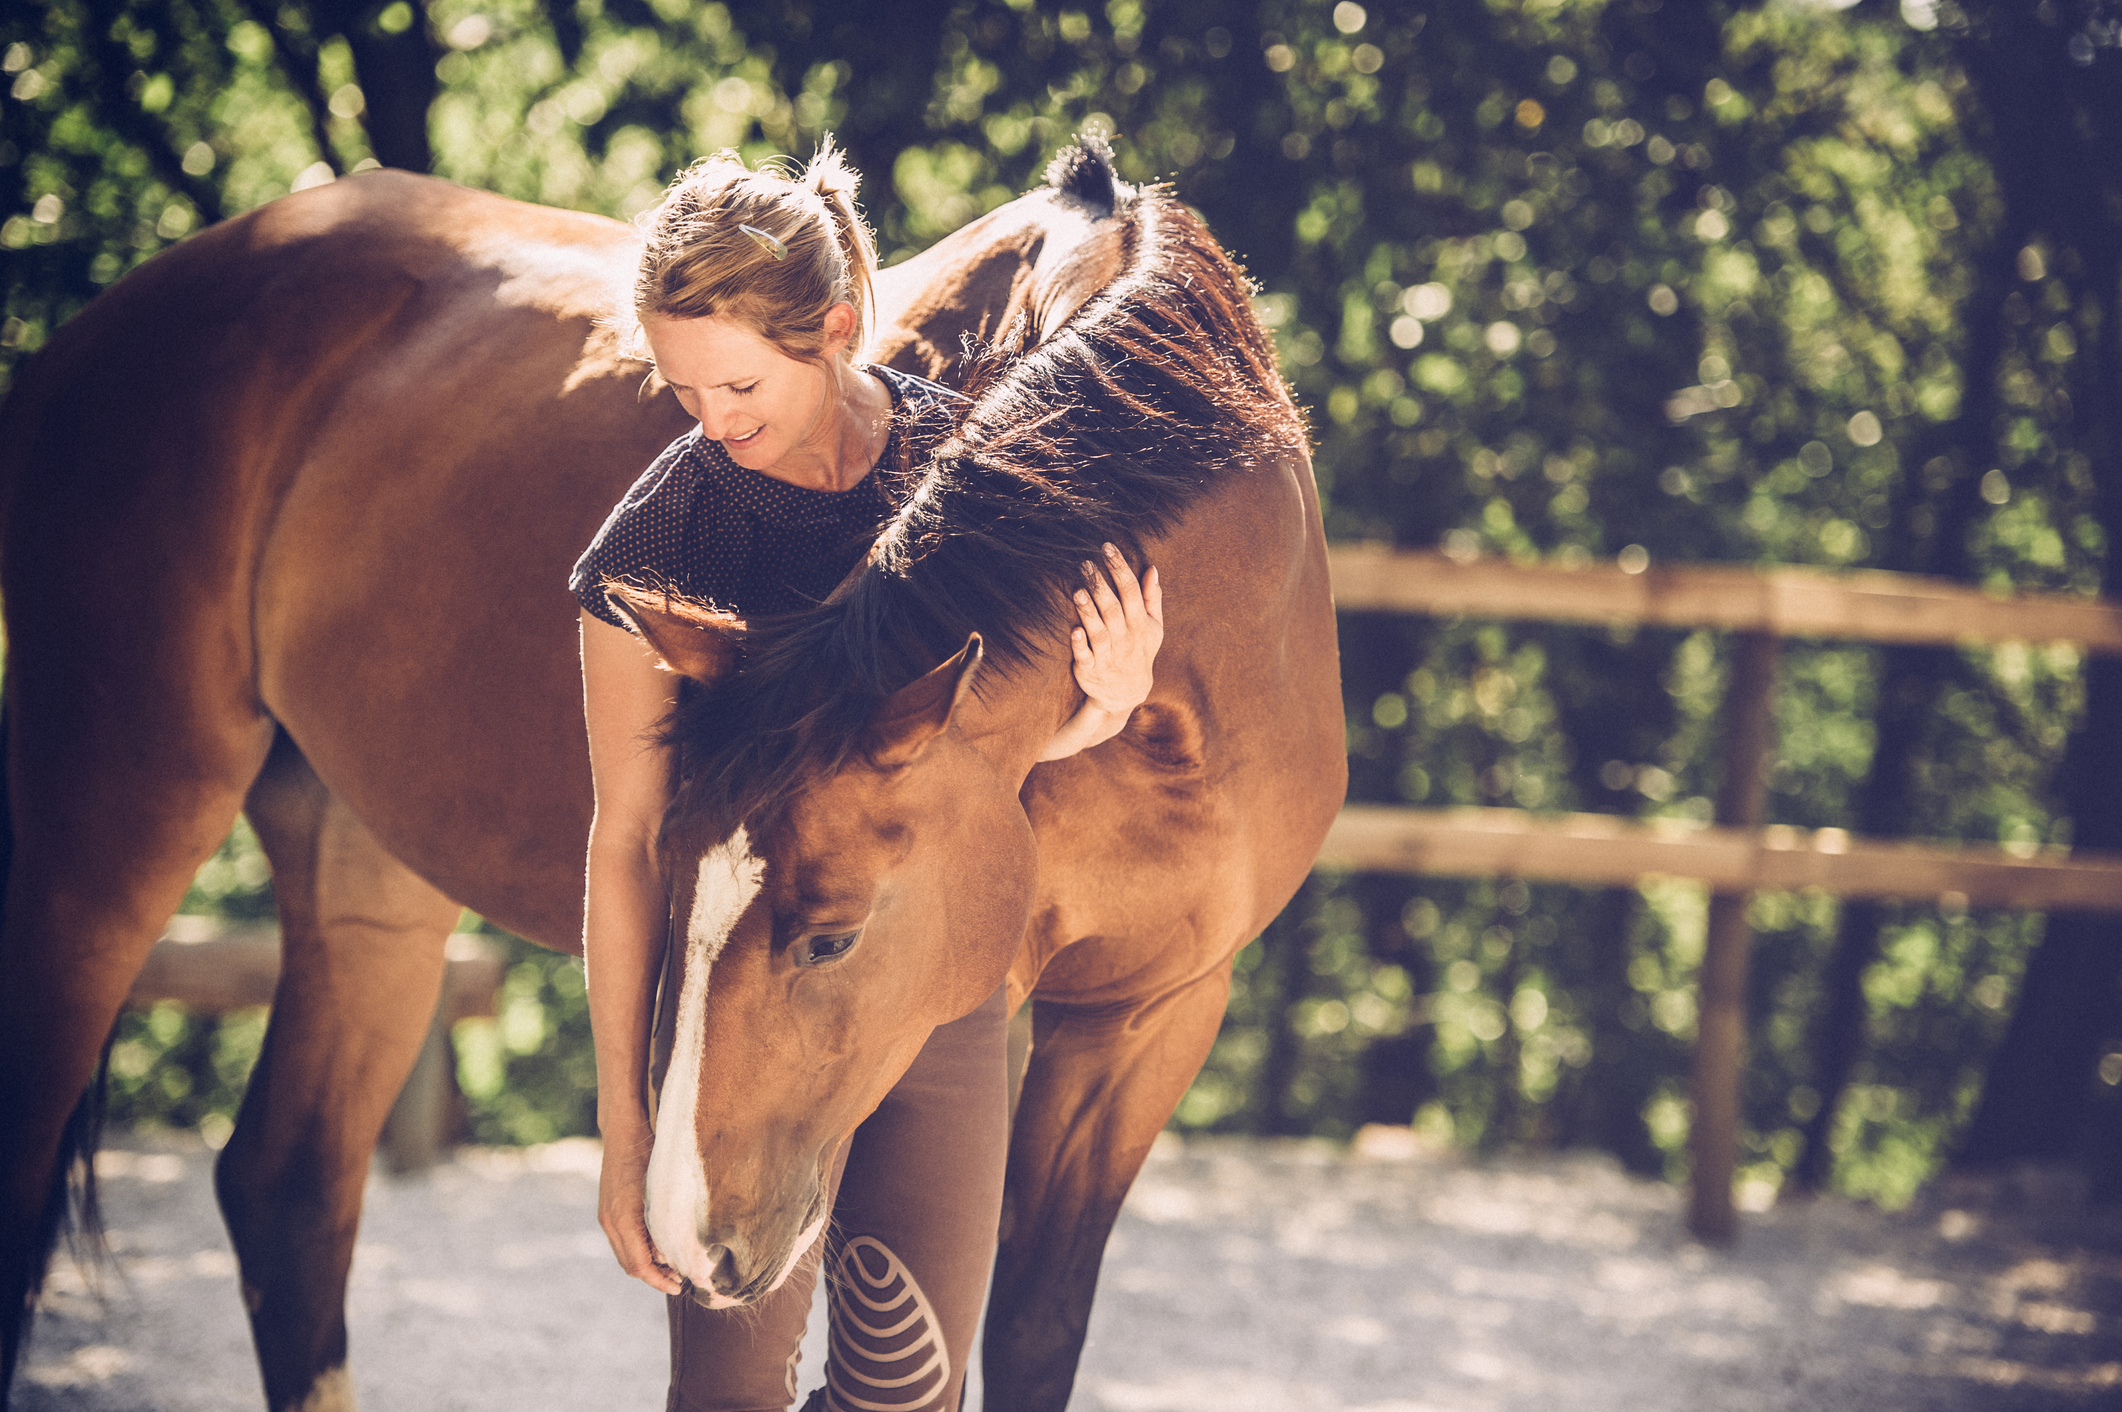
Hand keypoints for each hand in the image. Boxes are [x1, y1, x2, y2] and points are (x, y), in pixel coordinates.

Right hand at [598, 1120, 682, 1294]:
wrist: (623, 1129)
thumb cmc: (649, 1152)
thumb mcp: (663, 1187)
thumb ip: (666, 1221)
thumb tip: (673, 1253)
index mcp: (623, 1218)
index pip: (639, 1265)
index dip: (659, 1280)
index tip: (680, 1286)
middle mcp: (610, 1222)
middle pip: (631, 1266)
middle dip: (655, 1278)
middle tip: (682, 1282)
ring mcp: (607, 1217)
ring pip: (625, 1256)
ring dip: (647, 1268)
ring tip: (674, 1269)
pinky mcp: (609, 1212)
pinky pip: (622, 1243)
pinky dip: (640, 1253)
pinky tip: (660, 1250)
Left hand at [1069, 544, 1163, 714]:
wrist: (1127, 694)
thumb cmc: (1139, 653)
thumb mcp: (1153, 628)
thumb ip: (1152, 599)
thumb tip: (1152, 569)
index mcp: (1140, 625)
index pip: (1132, 592)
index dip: (1120, 569)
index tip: (1108, 547)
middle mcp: (1125, 639)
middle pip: (1113, 609)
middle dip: (1101, 585)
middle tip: (1086, 563)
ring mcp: (1108, 656)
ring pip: (1099, 631)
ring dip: (1089, 612)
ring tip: (1078, 590)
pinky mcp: (1091, 670)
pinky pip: (1086, 657)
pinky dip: (1080, 645)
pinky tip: (1074, 630)